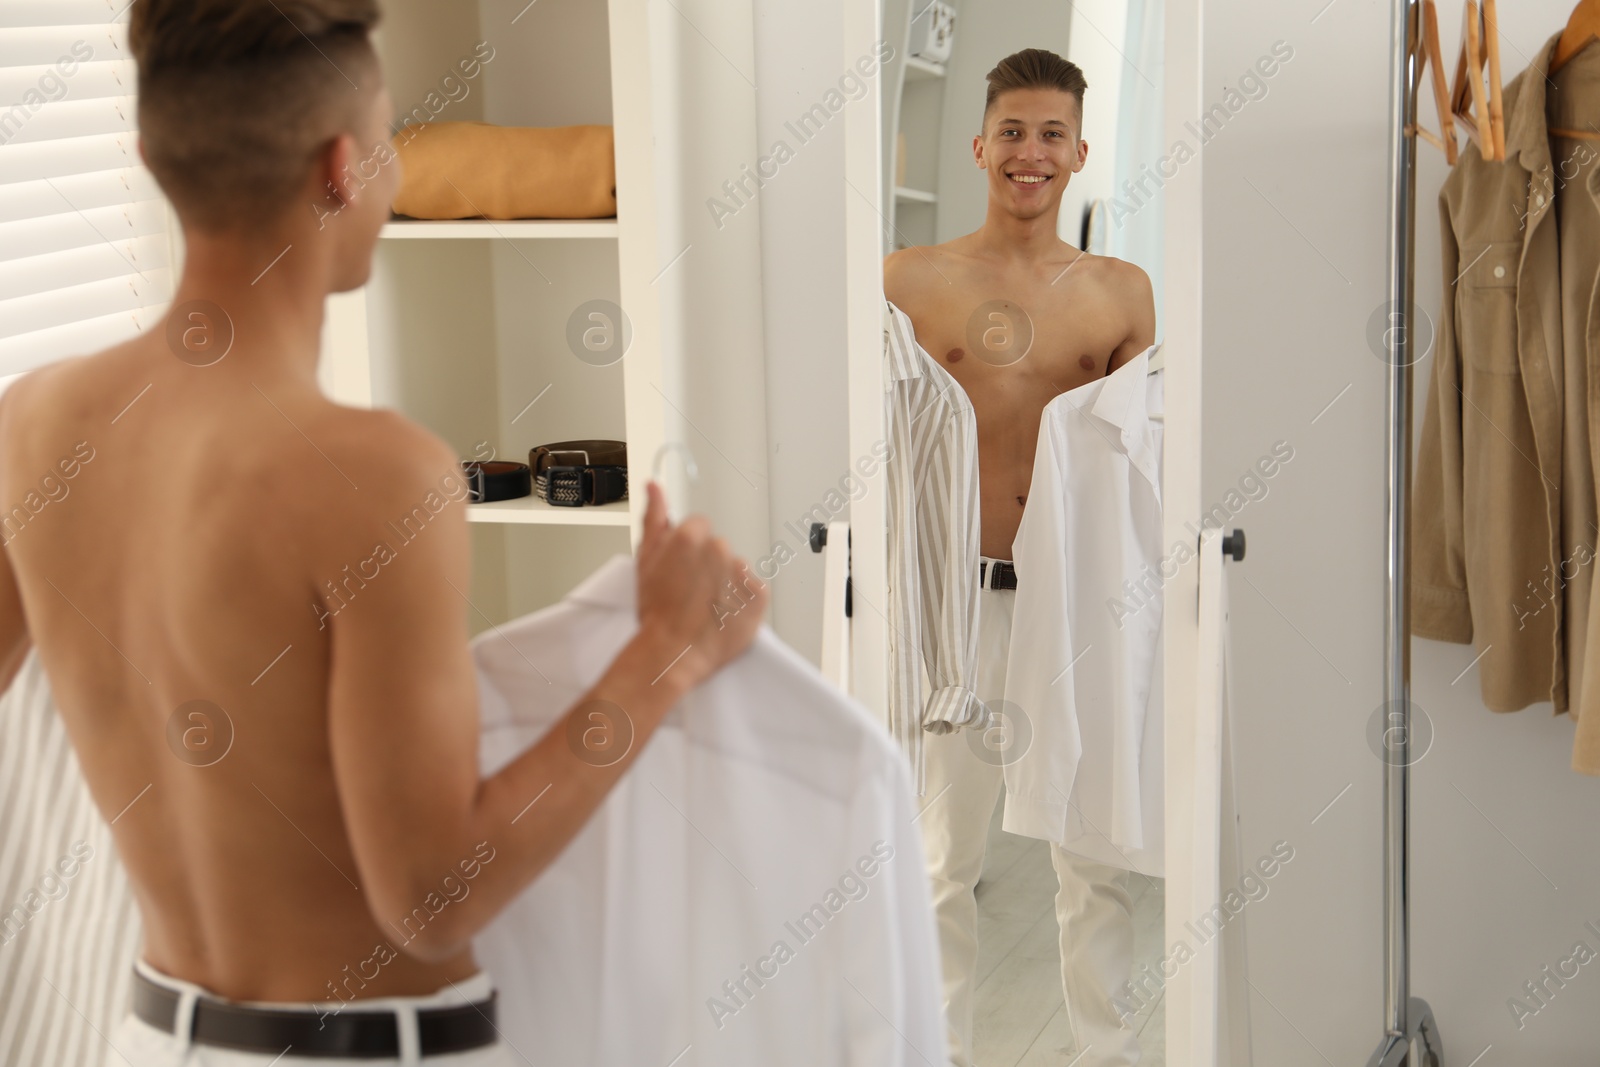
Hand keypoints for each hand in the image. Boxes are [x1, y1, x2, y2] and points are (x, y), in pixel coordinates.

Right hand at [632, 481, 767, 690]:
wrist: (672, 653)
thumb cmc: (657, 613)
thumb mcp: (646, 560)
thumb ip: (654, 519)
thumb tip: (655, 487)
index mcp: (691, 536)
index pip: (699, 528)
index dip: (688, 552)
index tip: (682, 571)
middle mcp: (719, 549)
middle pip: (718, 549)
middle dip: (708, 567)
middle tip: (691, 593)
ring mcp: (741, 571)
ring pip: (735, 569)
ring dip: (726, 584)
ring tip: (706, 607)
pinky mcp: (759, 595)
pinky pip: (753, 590)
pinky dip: (743, 602)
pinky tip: (723, 614)